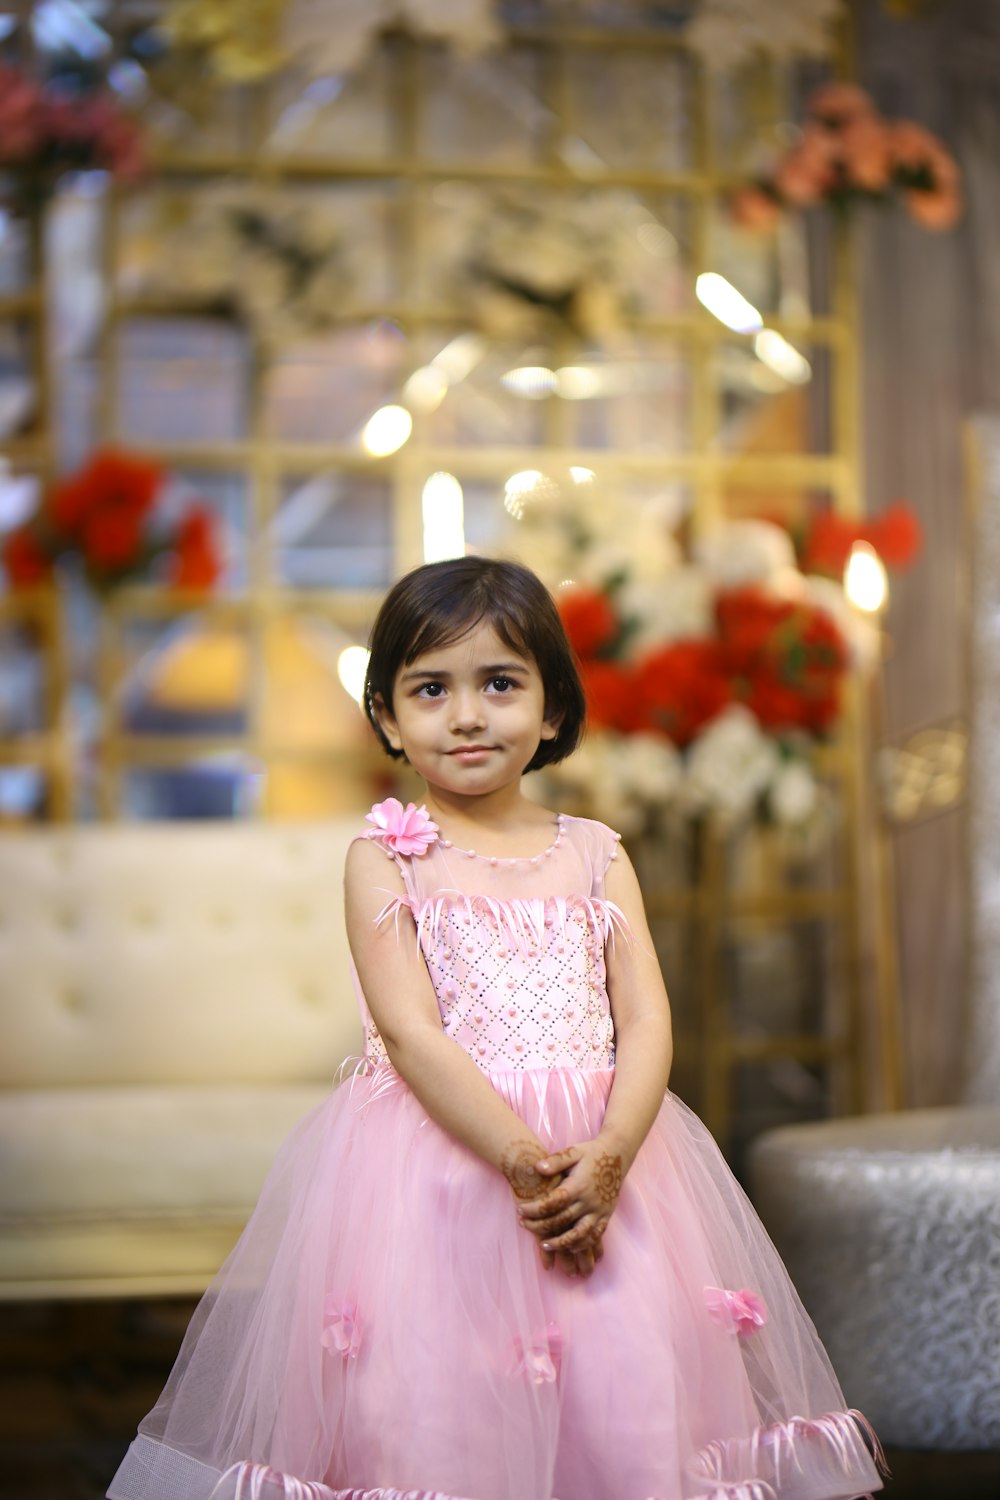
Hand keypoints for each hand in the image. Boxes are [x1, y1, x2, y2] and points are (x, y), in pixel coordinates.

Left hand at [517, 1138, 623, 1255]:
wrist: (617, 1154)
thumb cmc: (590, 1153)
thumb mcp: (573, 1152)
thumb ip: (555, 1161)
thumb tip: (537, 1167)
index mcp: (578, 1185)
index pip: (552, 1202)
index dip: (534, 1209)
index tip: (520, 1210)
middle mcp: (589, 1201)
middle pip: (561, 1220)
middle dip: (540, 1226)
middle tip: (524, 1225)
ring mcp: (599, 1211)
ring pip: (579, 1235)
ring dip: (560, 1243)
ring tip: (544, 1245)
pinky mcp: (606, 1216)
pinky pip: (595, 1236)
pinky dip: (582, 1245)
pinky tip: (570, 1248)